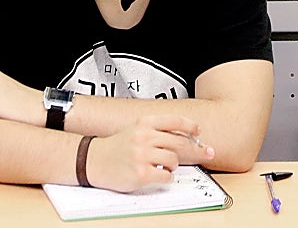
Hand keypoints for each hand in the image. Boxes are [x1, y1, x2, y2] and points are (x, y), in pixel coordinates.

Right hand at [85, 115, 214, 191]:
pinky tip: (158, 174)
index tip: (198, 132)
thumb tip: (185, 136)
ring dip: (174, 164)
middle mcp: (144, 137)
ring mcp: (142, 155)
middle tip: (204, 152)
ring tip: (164, 165)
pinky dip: (167, 176)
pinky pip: (166, 176)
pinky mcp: (140, 173)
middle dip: (194, 148)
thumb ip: (157, 130)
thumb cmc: (117, 146)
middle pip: (179, 141)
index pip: (174, 121)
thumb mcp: (136, 130)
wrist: (93, 160)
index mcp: (144, 123)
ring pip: (174, 159)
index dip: (190, 126)